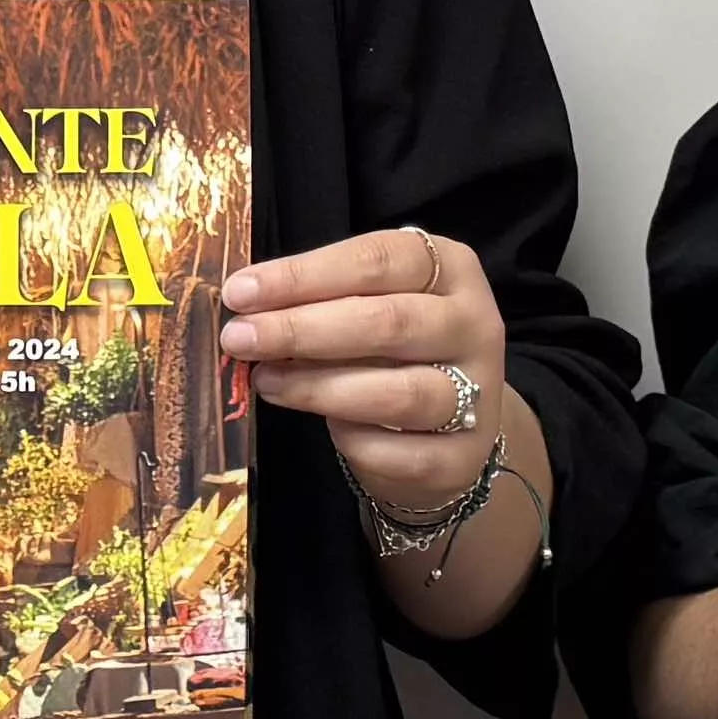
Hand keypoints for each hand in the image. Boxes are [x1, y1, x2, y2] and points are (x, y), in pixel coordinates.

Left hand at [218, 224, 516, 528]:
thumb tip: (245, 306)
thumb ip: (319, 301)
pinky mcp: (460, 458)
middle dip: (302, 330)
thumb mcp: (366, 307)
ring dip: (318, 387)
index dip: (304, 274)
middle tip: (239, 339)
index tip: (240, 291)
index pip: (378, 260)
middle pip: (389, 322)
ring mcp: (478, 395)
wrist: (446, 433)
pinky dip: (351, 440)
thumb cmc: (392, 353)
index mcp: (451, 270)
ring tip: (265, 381)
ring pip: (397, 392)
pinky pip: (396, 452)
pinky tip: (324, 428)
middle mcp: (475, 326)